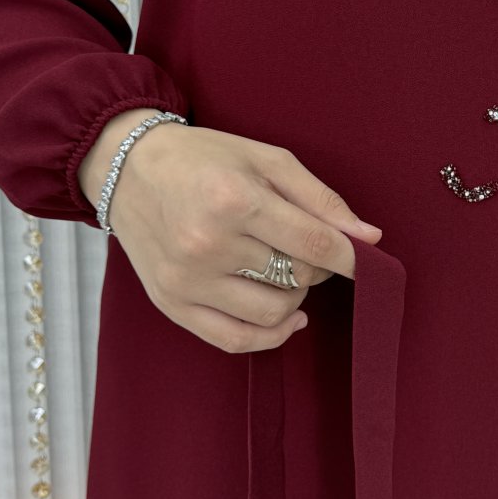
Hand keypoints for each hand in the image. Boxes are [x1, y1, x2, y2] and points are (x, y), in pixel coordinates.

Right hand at [77, 110, 382, 353]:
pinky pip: (235, 340)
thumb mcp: (266, 159)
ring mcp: (187, 280)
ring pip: (274, 312)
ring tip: (285, 269)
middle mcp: (208, 244)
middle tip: (306, 244)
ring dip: (296, 296)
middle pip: (297, 276)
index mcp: (234, 200)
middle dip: (316, 264)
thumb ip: (320, 199)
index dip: (349, 256)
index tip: (366, 259)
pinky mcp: (172, 304)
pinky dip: (271, 335)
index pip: (312, 243)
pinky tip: (286, 317)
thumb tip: (369, 237)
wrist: (128, 168)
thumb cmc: (204, 158)